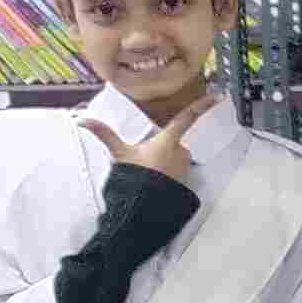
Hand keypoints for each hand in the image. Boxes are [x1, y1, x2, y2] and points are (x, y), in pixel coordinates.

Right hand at [78, 90, 215, 186]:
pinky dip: (168, 173)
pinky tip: (157, 181)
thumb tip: (83, 120)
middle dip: (160, 149)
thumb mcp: (120, 154)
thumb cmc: (135, 178)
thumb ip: (105, 135)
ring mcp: (185, 166)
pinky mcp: (187, 180)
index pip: (186, 118)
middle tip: (145, 161)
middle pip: (173, 142)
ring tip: (150, 173)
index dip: (202, 105)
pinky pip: (177, 171)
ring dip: (165, 161)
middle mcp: (181, 151)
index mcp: (167, 141)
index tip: (218, 95)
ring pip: (175, 157)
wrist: (145, 207)